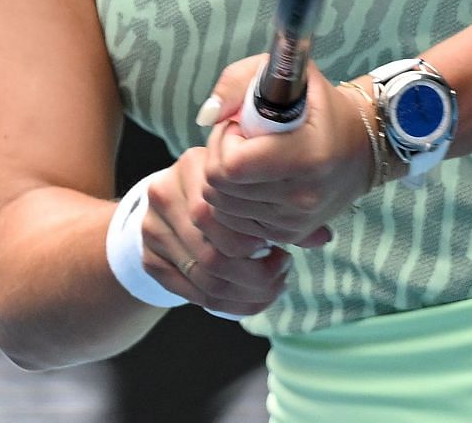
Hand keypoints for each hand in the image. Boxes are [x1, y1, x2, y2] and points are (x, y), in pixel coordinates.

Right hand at [138, 147, 293, 315]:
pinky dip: (227, 306)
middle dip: (257, 275)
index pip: (225, 217)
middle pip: (214, 254)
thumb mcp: (249, 188)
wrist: (174, 199)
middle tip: (281, 272)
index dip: (258, 243)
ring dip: (246, 294)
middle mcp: (164, 194)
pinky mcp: (150, 260)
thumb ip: (282, 211)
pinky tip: (249, 298)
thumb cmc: (225, 191)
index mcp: (193, 166)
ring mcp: (152, 229)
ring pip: (205, 280)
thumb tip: (322, 237)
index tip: (282, 249)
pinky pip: (192, 295)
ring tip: (271, 286)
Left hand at [197, 55, 376, 247]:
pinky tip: (255, 179)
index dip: (225, 140)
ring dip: (225, 179)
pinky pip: (234, 222)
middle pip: (220, 188)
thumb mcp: (285, 75)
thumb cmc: (318, 104)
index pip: (231, 165)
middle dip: (220, 157)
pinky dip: (234, 199)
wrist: (362, 144)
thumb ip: (237, 82)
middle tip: (244, 140)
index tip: (242, 125)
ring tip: (251, 158)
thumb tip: (206, 116)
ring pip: (221, 207)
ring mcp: (296, 221)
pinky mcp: (290, 234)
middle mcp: (303, 196)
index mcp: (307, 156)